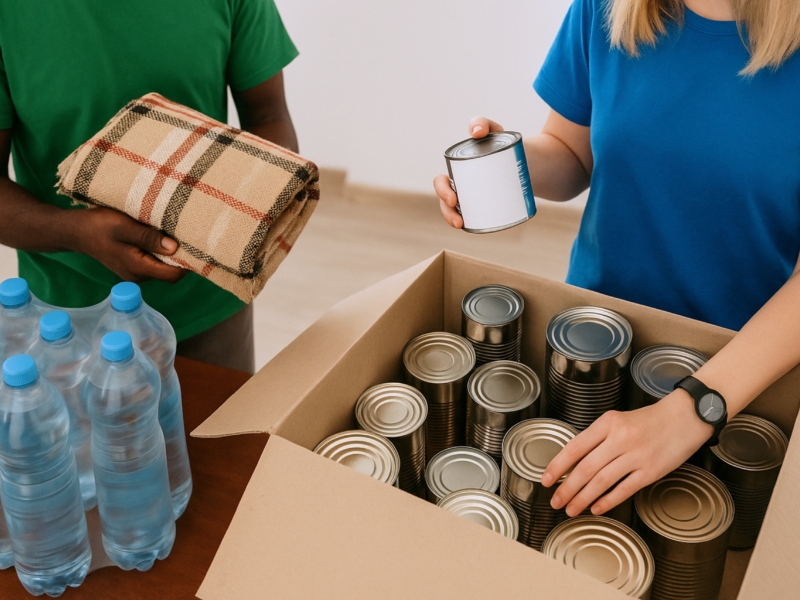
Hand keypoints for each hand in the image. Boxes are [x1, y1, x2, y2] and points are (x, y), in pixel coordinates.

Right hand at [67, 207, 186, 283]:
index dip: (188, 262)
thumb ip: (149, 238)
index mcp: (138, 267)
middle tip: (188, 234)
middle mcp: (139, 275)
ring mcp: (135, 272)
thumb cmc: (98, 225)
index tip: (196, 244)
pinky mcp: (132, 265)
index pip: (173, 274)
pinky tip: (161, 235)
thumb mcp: (125, 227)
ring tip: (175, 232)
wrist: (75, 231)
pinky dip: (160, 250)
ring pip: (162, 266)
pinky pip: (153, 261)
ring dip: (170, 252)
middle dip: (181, 256)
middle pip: (170, 271)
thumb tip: (174, 248)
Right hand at [433, 117, 504, 228]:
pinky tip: (473, 230)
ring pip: (458, 213)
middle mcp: (464, 187)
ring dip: (453, 222)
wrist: (535, 163)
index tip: (454, 199)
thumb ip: (485, 124)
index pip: (442, 183)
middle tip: (459, 220)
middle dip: (447, 213)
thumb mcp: (497, 133)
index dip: (442, 192)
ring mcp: (476, 199)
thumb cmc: (509, 147)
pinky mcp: (489, 208)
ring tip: (463, 226)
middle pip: (447, 203)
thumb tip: (476, 132)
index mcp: (458, 172)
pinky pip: (476, 220)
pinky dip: (472, 226)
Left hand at [541, 389, 713, 515]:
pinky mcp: (651, 471)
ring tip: (571, 509)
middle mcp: (620, 439)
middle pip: (585, 468)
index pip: (575, 447)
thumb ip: (598, 438)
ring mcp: (636, 456)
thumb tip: (574, 462)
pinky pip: (624, 489)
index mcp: (607, 423)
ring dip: (583, 498)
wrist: (685, 417)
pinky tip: (596, 508)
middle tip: (555, 501)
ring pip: (601, 481)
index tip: (546, 480)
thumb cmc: (650, 419)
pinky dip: (607, 501)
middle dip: (567, 488)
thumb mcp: (618, 420)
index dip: (558, 466)